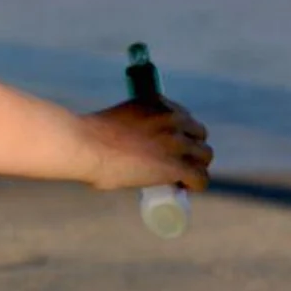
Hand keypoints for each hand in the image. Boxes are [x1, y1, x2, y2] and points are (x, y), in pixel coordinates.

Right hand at [80, 97, 212, 190]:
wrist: (85, 146)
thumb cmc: (89, 135)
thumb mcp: (119, 117)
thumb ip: (132, 124)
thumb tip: (129, 144)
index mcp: (157, 102)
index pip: (184, 117)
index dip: (181, 132)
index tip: (172, 144)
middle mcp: (172, 118)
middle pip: (199, 134)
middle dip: (191, 147)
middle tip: (177, 160)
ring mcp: (176, 142)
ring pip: (204, 156)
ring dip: (196, 165)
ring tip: (182, 176)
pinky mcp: (176, 166)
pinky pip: (200, 178)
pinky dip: (195, 185)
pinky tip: (186, 188)